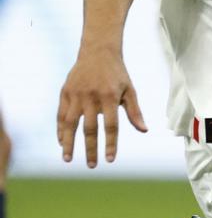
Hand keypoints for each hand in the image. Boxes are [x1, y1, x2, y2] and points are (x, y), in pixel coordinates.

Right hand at [57, 48, 146, 166]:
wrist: (98, 52)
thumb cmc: (117, 74)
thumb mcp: (129, 90)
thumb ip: (134, 111)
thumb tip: (144, 130)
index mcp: (110, 97)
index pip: (111, 126)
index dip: (110, 144)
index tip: (110, 160)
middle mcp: (91, 97)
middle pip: (89, 129)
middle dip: (90, 149)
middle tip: (92, 165)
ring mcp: (76, 95)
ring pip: (70, 124)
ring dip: (68, 143)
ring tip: (68, 159)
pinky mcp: (65, 93)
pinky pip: (60, 115)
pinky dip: (60, 130)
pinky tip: (62, 143)